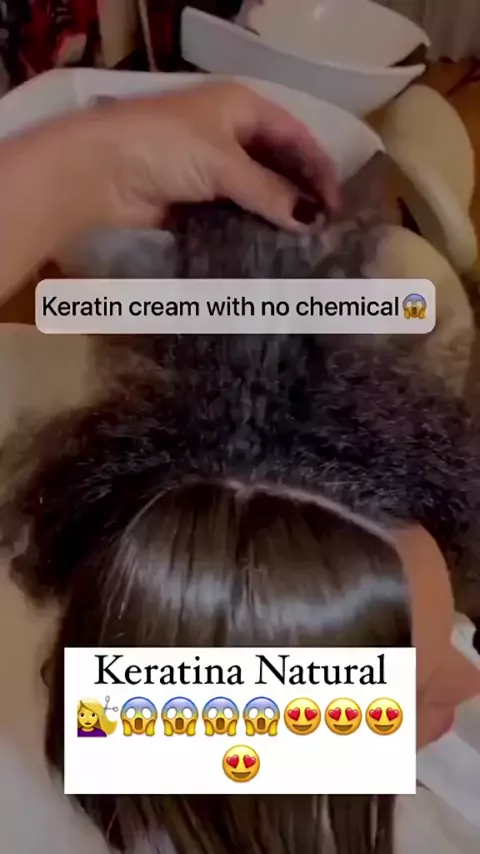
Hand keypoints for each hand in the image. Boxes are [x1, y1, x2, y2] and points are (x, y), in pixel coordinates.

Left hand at [88, 81, 339, 231]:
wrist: (100, 171)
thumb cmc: (165, 148)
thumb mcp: (223, 164)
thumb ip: (268, 192)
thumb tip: (308, 221)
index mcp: (240, 108)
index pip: (293, 135)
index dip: (318, 166)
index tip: (337, 203)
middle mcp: (230, 135)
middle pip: (278, 164)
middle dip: (301, 193)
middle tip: (325, 228)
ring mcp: (212, 169)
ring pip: (257, 192)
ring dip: (279, 214)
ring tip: (304, 244)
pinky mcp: (196, 200)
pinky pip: (234, 214)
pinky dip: (252, 228)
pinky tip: (271, 247)